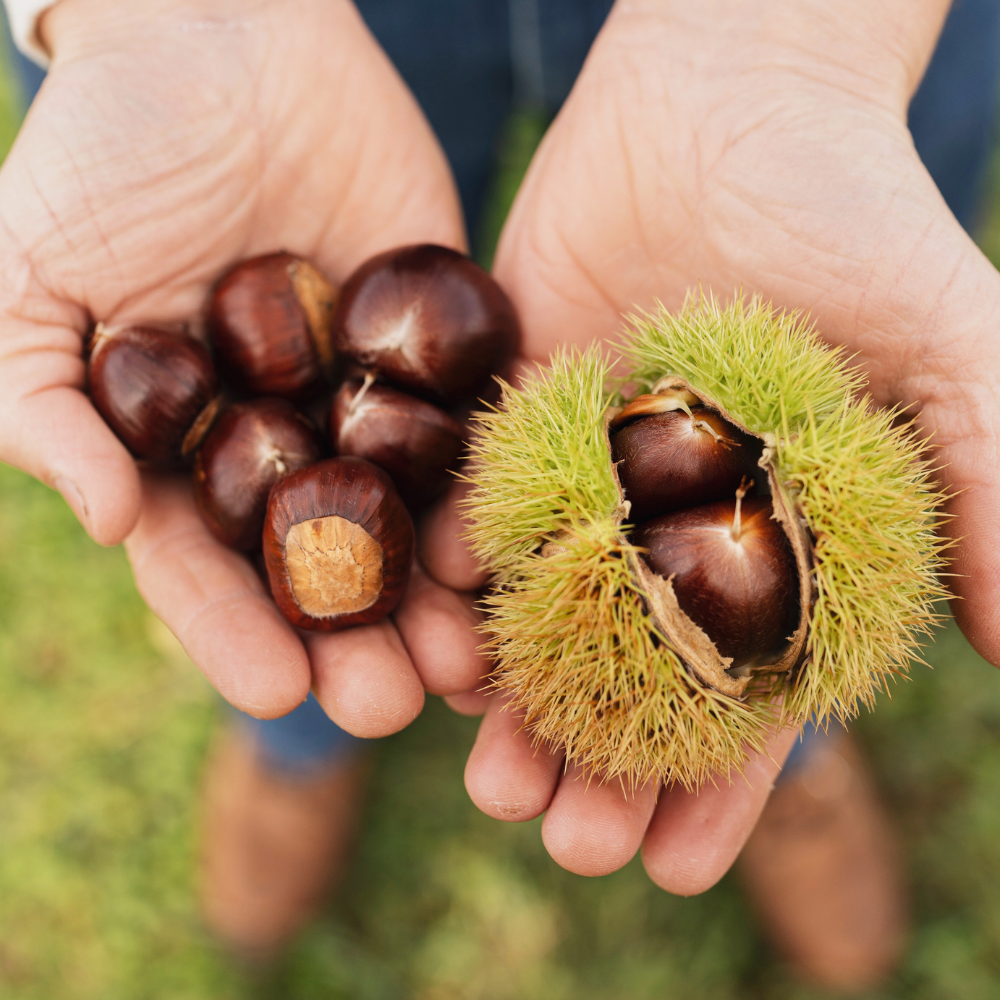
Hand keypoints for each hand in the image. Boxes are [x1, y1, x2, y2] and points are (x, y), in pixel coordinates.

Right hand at [0, 0, 487, 727]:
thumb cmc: (105, 151)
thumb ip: (40, 401)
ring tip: (466, 666)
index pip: (208, 563)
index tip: (277, 693)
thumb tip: (106, 521)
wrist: (222, 36)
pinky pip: (469, 431)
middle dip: (352, 639)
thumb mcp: (26, 275)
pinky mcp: (438, 351)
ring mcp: (365, 402)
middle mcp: (282, 441)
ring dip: (435, 599)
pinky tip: (514, 552)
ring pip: (405, 523)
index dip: (234, 631)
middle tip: (388, 704)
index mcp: (186, 447)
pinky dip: (490, 495)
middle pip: (320, 566)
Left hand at [426, 0, 980, 888]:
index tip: (671, 868)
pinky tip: (432, 632)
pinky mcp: (507, 419)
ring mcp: (578, 480)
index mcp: (765, 548)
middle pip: (625, 681)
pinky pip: (470, 513)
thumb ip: (992, 486)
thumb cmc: (854, 217)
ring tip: (481, 774)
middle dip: (596, 768)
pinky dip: (451, 576)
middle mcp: (665, 531)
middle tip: (558, 839)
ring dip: (509, 701)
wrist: (731, 103)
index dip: (716, 792)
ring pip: (536, 619)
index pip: (742, 700)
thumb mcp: (952, 351)